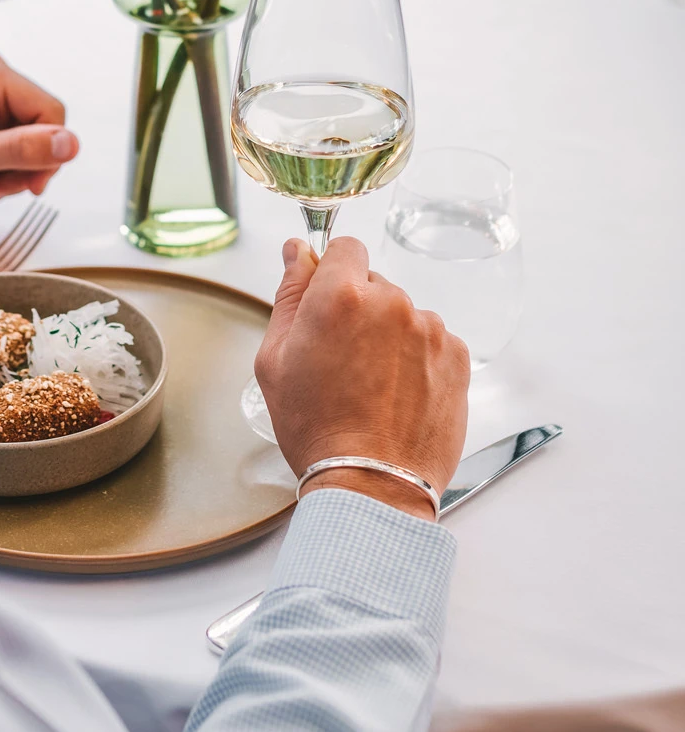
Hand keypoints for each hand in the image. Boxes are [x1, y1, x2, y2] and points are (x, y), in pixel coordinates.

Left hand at [0, 50, 78, 217]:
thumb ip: (21, 150)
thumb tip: (69, 144)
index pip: (49, 111)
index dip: (46, 151)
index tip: (30, 183)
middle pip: (43, 128)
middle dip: (23, 166)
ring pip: (33, 144)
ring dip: (12, 175)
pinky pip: (18, 150)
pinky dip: (3, 174)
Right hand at [255, 236, 469, 521]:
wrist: (372, 485)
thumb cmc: (316, 428)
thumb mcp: (275, 360)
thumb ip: (289, 294)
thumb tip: (298, 251)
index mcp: (342, 296)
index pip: (345, 246)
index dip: (333, 272)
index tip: (328, 301)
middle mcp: (392, 302)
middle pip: (374, 283)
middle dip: (359, 309)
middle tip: (342, 360)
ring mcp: (430, 329)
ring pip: (403, 314)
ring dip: (389, 335)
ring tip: (373, 386)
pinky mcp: (457, 356)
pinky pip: (431, 340)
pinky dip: (417, 359)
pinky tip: (398, 395)